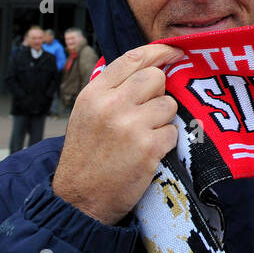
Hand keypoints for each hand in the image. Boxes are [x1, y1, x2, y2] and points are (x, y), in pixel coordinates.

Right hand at [52, 43, 183, 225]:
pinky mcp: (148, 148)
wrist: (79, 200)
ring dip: (162, 121)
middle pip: (156, 78)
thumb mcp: (86, 114)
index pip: (132, 59)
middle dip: (159, 92)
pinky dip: (166, 142)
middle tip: (148, 112)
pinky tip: (147, 153)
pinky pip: (173, 131)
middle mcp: (111, 105)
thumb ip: (112, 90)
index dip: (159, 52)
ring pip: (169, 105)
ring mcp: (130, 126)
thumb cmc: (86, 156)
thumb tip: (149, 66)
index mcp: (93, 94)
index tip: (174, 52)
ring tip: (143, 136)